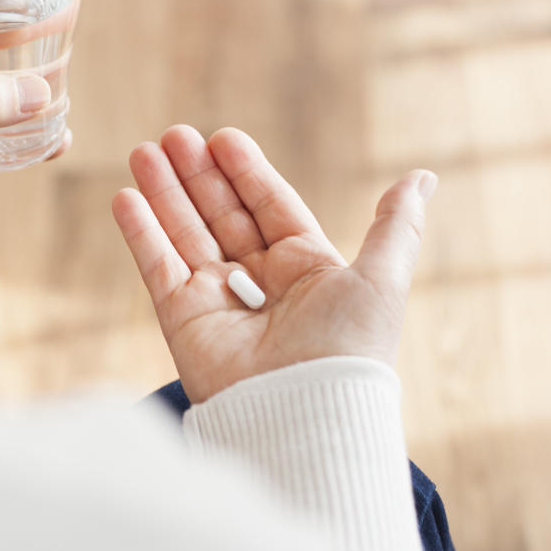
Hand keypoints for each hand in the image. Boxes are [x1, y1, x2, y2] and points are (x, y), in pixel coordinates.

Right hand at [111, 125, 435, 403]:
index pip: (269, 205)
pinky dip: (141, 231)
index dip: (246, 171)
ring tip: (145, 150)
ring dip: (164, 192)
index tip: (223, 138)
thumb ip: (396, 225)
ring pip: (185, 232)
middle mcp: (258, 281)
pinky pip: (158, 266)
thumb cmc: (350, 351)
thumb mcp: (382, 278)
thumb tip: (423, 177)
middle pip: (221, 214)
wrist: (304, 414)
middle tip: (174, 136)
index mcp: (305, 269)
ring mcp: (217, 299)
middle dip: (197, 174)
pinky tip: (126, 196)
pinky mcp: (182, 320)